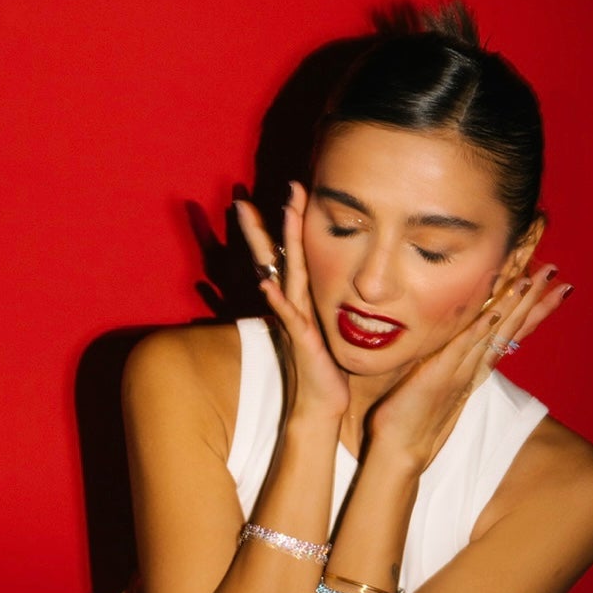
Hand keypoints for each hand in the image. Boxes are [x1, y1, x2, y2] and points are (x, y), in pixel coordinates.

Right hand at [233, 182, 349, 422]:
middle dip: (262, 228)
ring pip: (285, 275)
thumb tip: (348, 278)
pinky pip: (287, 316)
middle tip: (243, 200)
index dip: (285, 224)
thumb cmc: (330, 362)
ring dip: (277, 245)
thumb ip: (329, 300)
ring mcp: (294, 320)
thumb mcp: (331, 322)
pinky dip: (276, 300)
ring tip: (272, 218)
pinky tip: (266, 284)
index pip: (288, 254)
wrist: (326, 400)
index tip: (285, 191)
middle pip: (275, 258)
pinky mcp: (301, 339)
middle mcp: (292, 304)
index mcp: (300, 298)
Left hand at [366, 262, 570, 469]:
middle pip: (511, 327)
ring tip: (532, 280)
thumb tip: (450, 341)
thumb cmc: (412, 416)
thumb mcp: (434, 379)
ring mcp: (461, 371)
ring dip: (514, 305)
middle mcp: (475, 367)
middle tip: (554, 271)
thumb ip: (446, 360)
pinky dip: (481, 329)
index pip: (510, 332)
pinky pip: (464, 348)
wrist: (402, 450)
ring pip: (495, 332)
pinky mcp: (440, 375)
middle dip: (533, 298)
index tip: (553, 287)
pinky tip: (495, 311)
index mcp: (475, 367)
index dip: (531, 309)